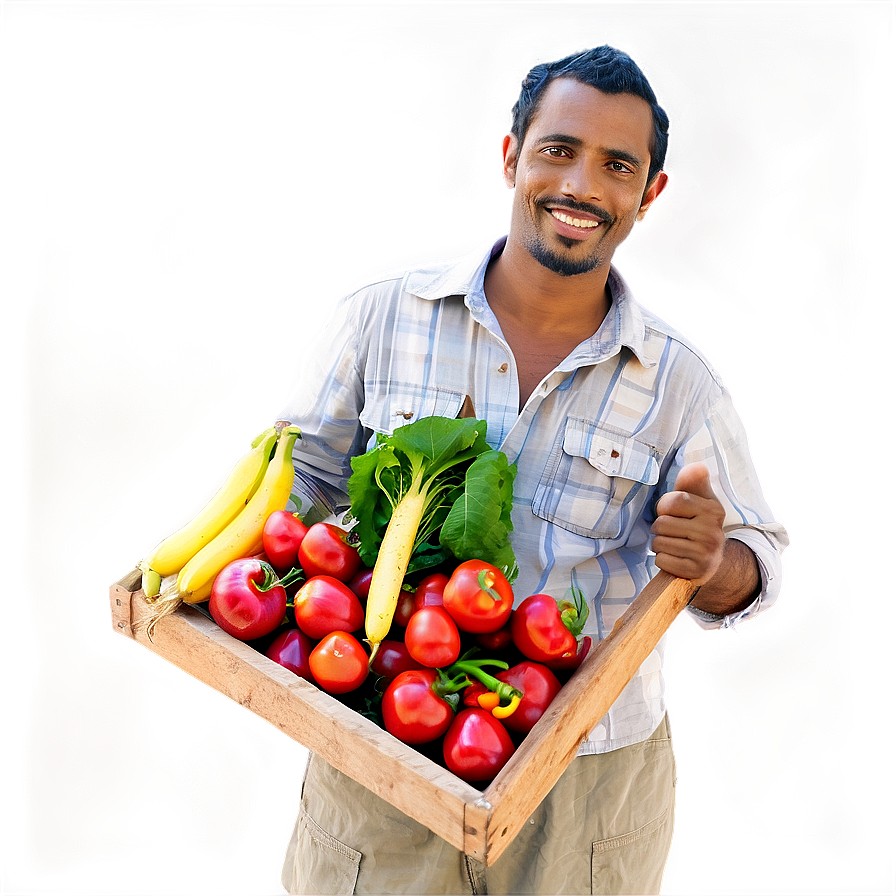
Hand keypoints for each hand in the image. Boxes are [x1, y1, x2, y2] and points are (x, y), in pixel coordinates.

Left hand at [651, 462, 725, 584]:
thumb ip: (692, 482)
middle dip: (660, 528)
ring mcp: (706, 554)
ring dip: (660, 544)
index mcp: (713, 510)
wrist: (711, 560)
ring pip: (659, 543)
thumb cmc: (697, 523)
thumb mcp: (698, 500)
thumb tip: (697, 466)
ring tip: (674, 544)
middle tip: (673, 532)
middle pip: (661, 524)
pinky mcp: (696, 572)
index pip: (673, 501)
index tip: (672, 513)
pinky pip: (661, 560)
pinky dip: (662, 560)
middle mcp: (712, 532)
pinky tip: (676, 558)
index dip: (664, 507)